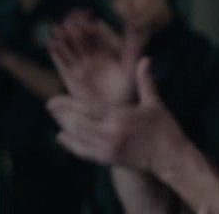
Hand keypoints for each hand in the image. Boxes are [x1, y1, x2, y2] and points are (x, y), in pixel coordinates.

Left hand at [47, 58, 186, 170]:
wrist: (169, 157)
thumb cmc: (163, 128)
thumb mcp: (154, 102)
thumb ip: (144, 81)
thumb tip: (144, 59)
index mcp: (120, 117)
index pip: (87, 109)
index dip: (68, 104)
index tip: (53, 99)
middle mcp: (110, 134)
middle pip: (77, 123)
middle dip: (62, 115)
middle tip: (50, 106)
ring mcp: (107, 149)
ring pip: (78, 138)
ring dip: (64, 128)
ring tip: (55, 118)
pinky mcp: (108, 159)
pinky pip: (83, 152)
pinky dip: (70, 145)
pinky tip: (62, 137)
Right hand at [48, 11, 142, 103]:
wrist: (114, 110)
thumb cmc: (127, 89)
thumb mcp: (130, 67)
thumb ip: (132, 49)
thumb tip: (135, 29)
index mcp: (106, 52)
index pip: (96, 33)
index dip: (90, 23)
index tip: (86, 13)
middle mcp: (91, 57)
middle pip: (81, 38)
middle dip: (75, 28)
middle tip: (70, 19)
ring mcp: (80, 66)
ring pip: (70, 48)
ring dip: (63, 38)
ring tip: (58, 27)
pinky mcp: (70, 77)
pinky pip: (62, 63)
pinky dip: (56, 53)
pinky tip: (52, 43)